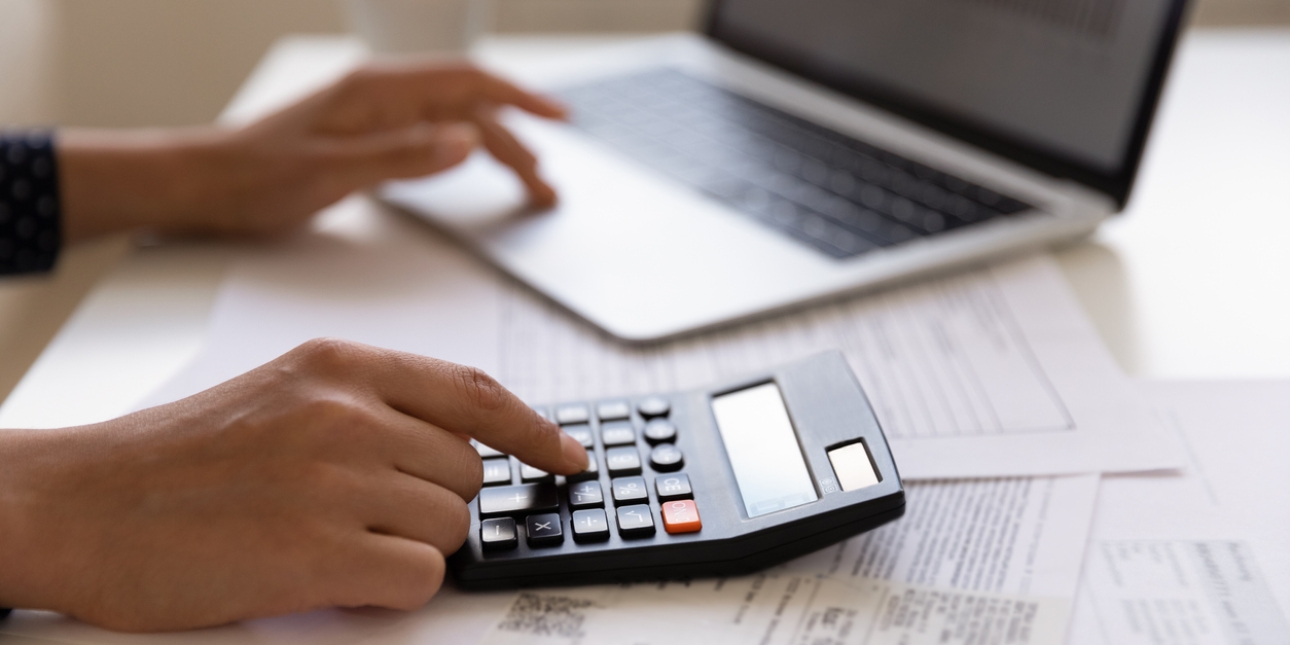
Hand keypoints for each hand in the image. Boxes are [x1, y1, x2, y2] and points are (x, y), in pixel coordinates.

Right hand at [0, 339, 587, 630]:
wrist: (82, 503)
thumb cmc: (179, 458)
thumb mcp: (284, 393)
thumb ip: (375, 406)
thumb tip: (463, 449)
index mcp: (341, 366)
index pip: (477, 392)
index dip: (536, 430)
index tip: (569, 458)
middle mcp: (347, 413)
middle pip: (467, 473)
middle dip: (432, 503)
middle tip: (365, 515)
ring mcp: (335, 481)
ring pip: (449, 528)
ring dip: (405, 547)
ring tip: (329, 541)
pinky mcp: (319, 552)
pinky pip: (418, 578)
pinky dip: (387, 587)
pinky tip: (329, 574)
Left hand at [58, 61, 566, 241]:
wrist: (204, 183)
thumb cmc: (255, 177)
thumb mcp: (331, 172)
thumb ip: (403, 155)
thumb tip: (469, 142)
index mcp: (377, 91)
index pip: (467, 82)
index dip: (519, 97)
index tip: (560, 118)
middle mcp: (381, 95)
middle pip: (469, 109)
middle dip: (517, 144)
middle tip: (547, 189)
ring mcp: (375, 114)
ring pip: (454, 126)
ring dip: (496, 152)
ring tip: (530, 186)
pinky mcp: (367, 136)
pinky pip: (432, 138)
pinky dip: (465, 154)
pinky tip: (476, 168)